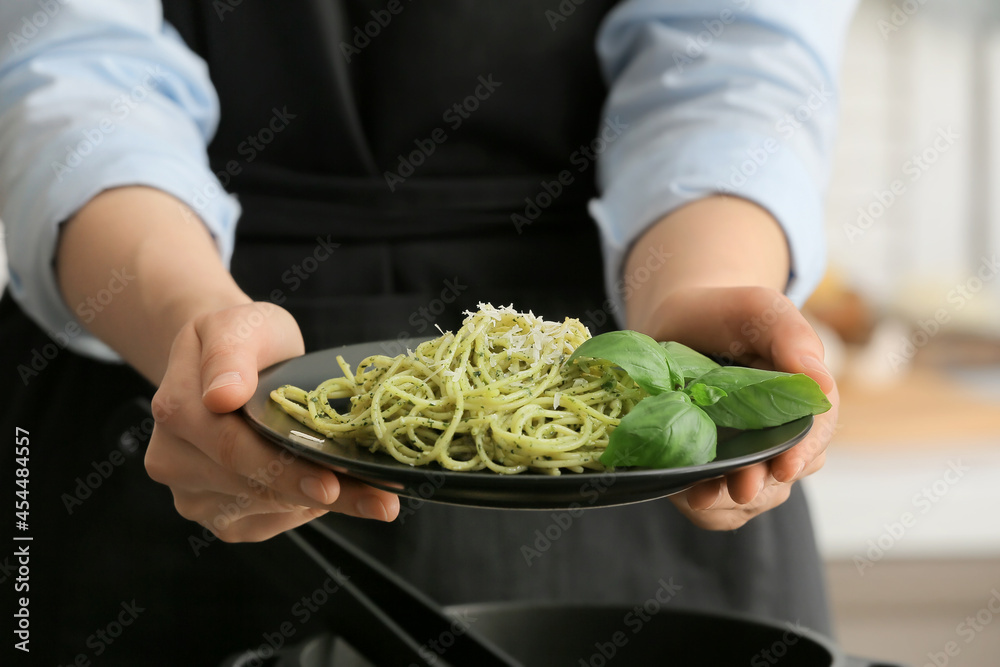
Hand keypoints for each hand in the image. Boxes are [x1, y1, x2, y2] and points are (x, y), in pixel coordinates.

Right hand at [145, 302, 399, 541]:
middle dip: (323, 496)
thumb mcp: (239, 325)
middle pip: (255, 488)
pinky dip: (302, 511)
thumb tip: (221, 396)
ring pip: (264, 511)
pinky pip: (265, 524)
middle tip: (382, 503)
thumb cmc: (242, 339)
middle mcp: (173, 460)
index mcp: (177, 410)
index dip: (287, 472)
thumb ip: (229, 355)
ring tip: (372, 497)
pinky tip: (330, 492)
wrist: (226, 361)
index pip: (236, 451)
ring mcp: (190, 493)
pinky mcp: (215, 515)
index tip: (332, 486)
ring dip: (320, 507)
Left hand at [634, 285, 838, 530]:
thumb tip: (822, 385)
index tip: (784, 467)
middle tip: (737, 488)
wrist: (674, 323)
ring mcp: (748, 456)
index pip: (816, 432)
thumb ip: (792, 337)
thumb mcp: (760, 309)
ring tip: (702, 496)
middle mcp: (782, 433)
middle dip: (762, 485)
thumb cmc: (724, 313)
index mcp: (803, 397)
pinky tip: (688, 494)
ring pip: (752, 498)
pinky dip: (704, 508)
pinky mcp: (713, 471)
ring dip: (729, 502)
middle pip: (785, 474)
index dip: (803, 452)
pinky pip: (717, 508)